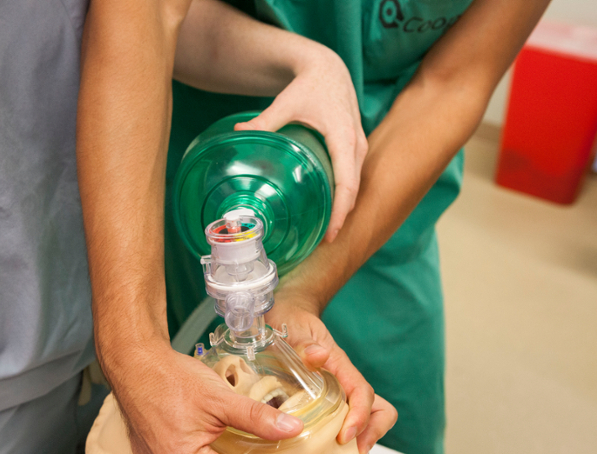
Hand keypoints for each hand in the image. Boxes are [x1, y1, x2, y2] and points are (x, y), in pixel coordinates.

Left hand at [234, 45, 366, 242]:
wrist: (329, 68)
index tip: (330, 233)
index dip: (340, 211)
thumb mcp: (286, 102)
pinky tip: (328, 209)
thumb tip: (237, 135)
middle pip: (353, 190)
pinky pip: (353, 177)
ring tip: (325, 231)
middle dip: (340, 217)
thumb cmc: (309, 84)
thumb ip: (264, 121)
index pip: (347, 182)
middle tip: (322, 241)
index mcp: (343, 135)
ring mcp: (359, 146)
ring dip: (343, 208)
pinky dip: (343, 195)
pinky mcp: (356, 147)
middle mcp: (357, 143)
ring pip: (355, 185)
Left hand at [266, 291, 396, 453]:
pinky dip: (344, 443)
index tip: (346, 437)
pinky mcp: (331, 404)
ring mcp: (341, 394)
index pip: (362, 393)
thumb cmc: (289, 322)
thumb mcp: (291, 329)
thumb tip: (318, 356)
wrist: (285, 315)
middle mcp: (346, 382)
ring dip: (362, 442)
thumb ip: (304, 344)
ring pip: (368, 421)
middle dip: (372, 436)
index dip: (360, 417)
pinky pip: (346, 425)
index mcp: (339, 366)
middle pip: (379, 411)